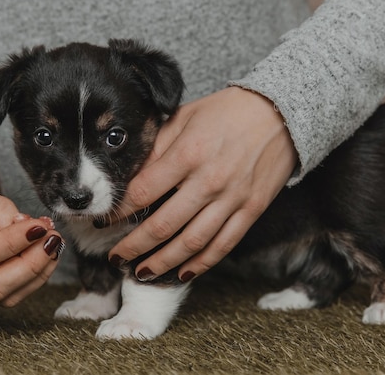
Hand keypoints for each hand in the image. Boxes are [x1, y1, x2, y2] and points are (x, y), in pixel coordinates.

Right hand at [0, 175, 63, 305]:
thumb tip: (29, 229)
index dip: (13, 243)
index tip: (39, 226)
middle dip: (31, 264)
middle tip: (53, 237)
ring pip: (5, 296)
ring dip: (37, 271)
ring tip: (53, 241)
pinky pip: (9, 294)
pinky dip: (33, 275)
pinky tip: (45, 252)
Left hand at [108, 86, 297, 281]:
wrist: (280, 113)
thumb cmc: (228, 112)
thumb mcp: (186, 117)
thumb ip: (158, 146)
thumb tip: (131, 175)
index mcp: (188, 154)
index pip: (143, 192)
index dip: (119, 212)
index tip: (103, 222)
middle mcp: (209, 180)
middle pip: (163, 225)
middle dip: (134, 246)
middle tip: (116, 257)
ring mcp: (232, 198)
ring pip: (192, 242)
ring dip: (163, 262)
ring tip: (142, 272)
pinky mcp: (251, 210)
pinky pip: (223, 244)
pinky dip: (202, 263)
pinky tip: (183, 272)